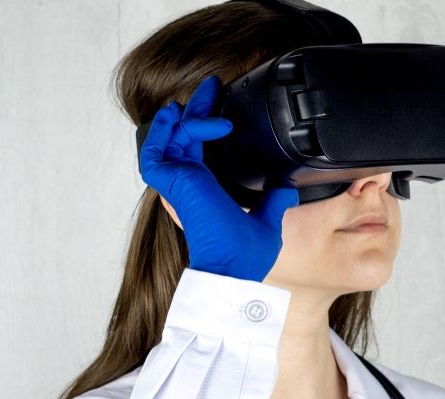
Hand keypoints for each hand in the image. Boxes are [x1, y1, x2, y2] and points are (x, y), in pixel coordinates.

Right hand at [138, 75, 299, 281]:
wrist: (235, 267)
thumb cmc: (244, 255)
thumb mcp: (267, 218)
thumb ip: (273, 199)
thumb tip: (286, 186)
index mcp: (204, 189)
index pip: (197, 148)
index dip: (204, 124)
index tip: (220, 106)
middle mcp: (187, 183)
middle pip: (182, 135)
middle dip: (196, 107)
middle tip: (211, 85)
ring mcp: (176, 182)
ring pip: (170, 136)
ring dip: (186, 113)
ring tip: (205, 95)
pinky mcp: (170, 183)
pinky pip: (159, 148)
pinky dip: (170, 130)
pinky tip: (186, 118)